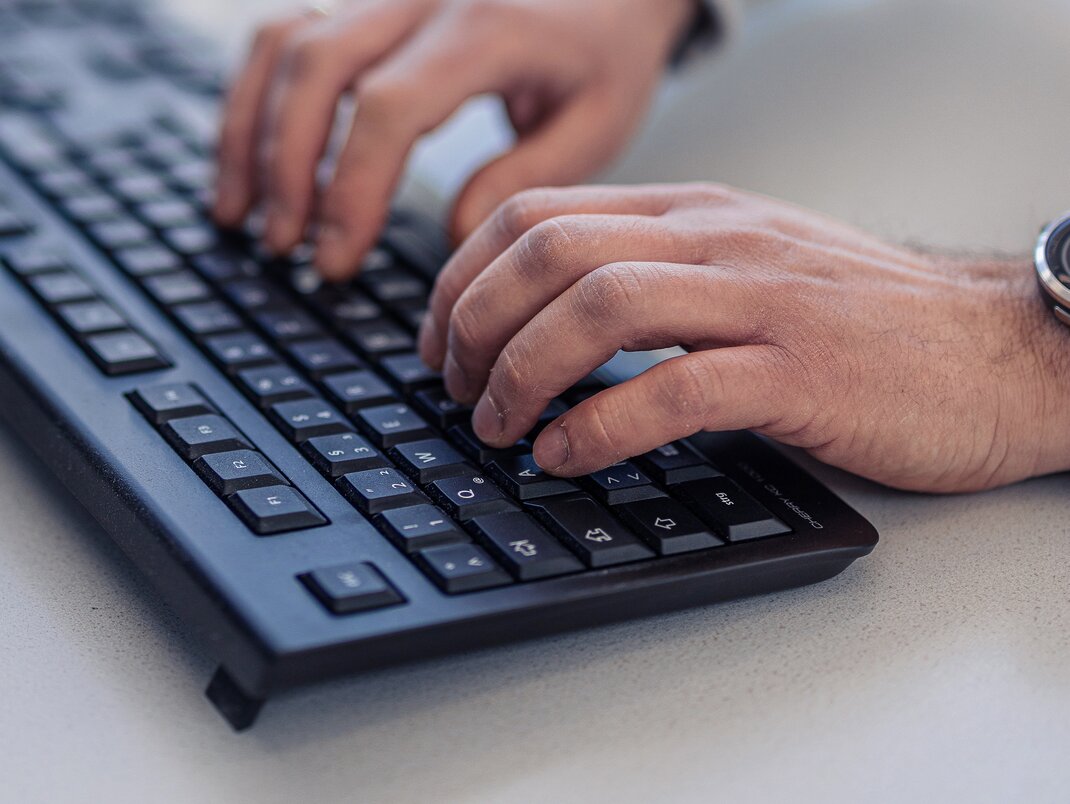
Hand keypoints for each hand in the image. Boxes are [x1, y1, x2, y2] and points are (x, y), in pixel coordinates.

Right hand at [212, 0, 696, 279]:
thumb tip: (449, 238)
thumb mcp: (596, 124)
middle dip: (287, 168)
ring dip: (251, 133)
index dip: (351, 189)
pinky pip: (289, 33)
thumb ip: (523, 181)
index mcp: (488, 27)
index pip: (389, 107)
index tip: (336, 259)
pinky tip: (249, 159)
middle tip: (285, 247)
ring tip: (241, 216)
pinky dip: (255, 97)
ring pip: (285, 44)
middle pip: (317, 68)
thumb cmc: (608, 51)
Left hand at [418, 183, 1069, 492]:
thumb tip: (550, 325)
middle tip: (455, 391)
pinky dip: (599, 427)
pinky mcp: (799, 372)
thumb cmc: (866, 322)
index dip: (463, 278)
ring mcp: (759, 300)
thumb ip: (654, 281)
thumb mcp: (745, 271)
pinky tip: (564, 457)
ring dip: (522, 373)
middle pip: (550, 254)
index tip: (441, 340)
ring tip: (496, 427)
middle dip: (474, 325)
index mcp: (693, 214)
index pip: (538, 216)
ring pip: (599, 307)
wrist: (997, 349)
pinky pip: (674, 390)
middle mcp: (716, 240)